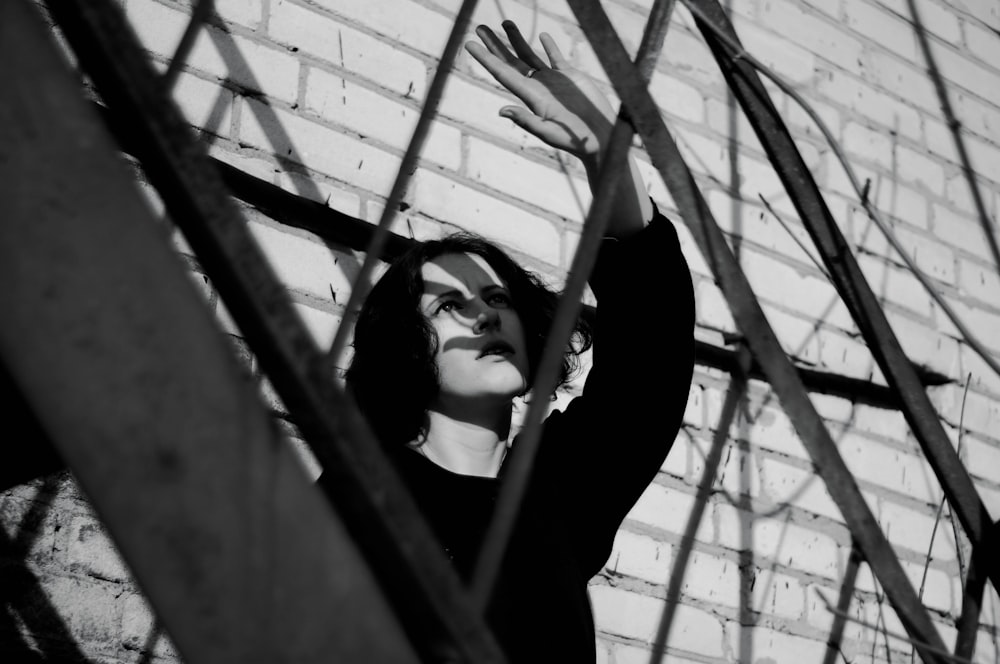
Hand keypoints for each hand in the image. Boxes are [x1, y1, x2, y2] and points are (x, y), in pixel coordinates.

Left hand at [465, 21, 613, 159]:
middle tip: (479, 28)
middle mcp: (538, 87)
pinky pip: (556, 58)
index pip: (502, 73)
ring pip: (530, 56)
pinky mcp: (570, 77)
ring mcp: (553, 81)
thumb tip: (501, 110)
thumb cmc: (575, 140)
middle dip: (495, 45)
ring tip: (505, 23)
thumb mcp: (548, 132)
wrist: (600, 138)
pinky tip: (542, 37)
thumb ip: (526, 120)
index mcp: (530, 97)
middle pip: (510, 62)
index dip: (485, 58)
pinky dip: (549, 46)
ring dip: (517, 40)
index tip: (469, 44)